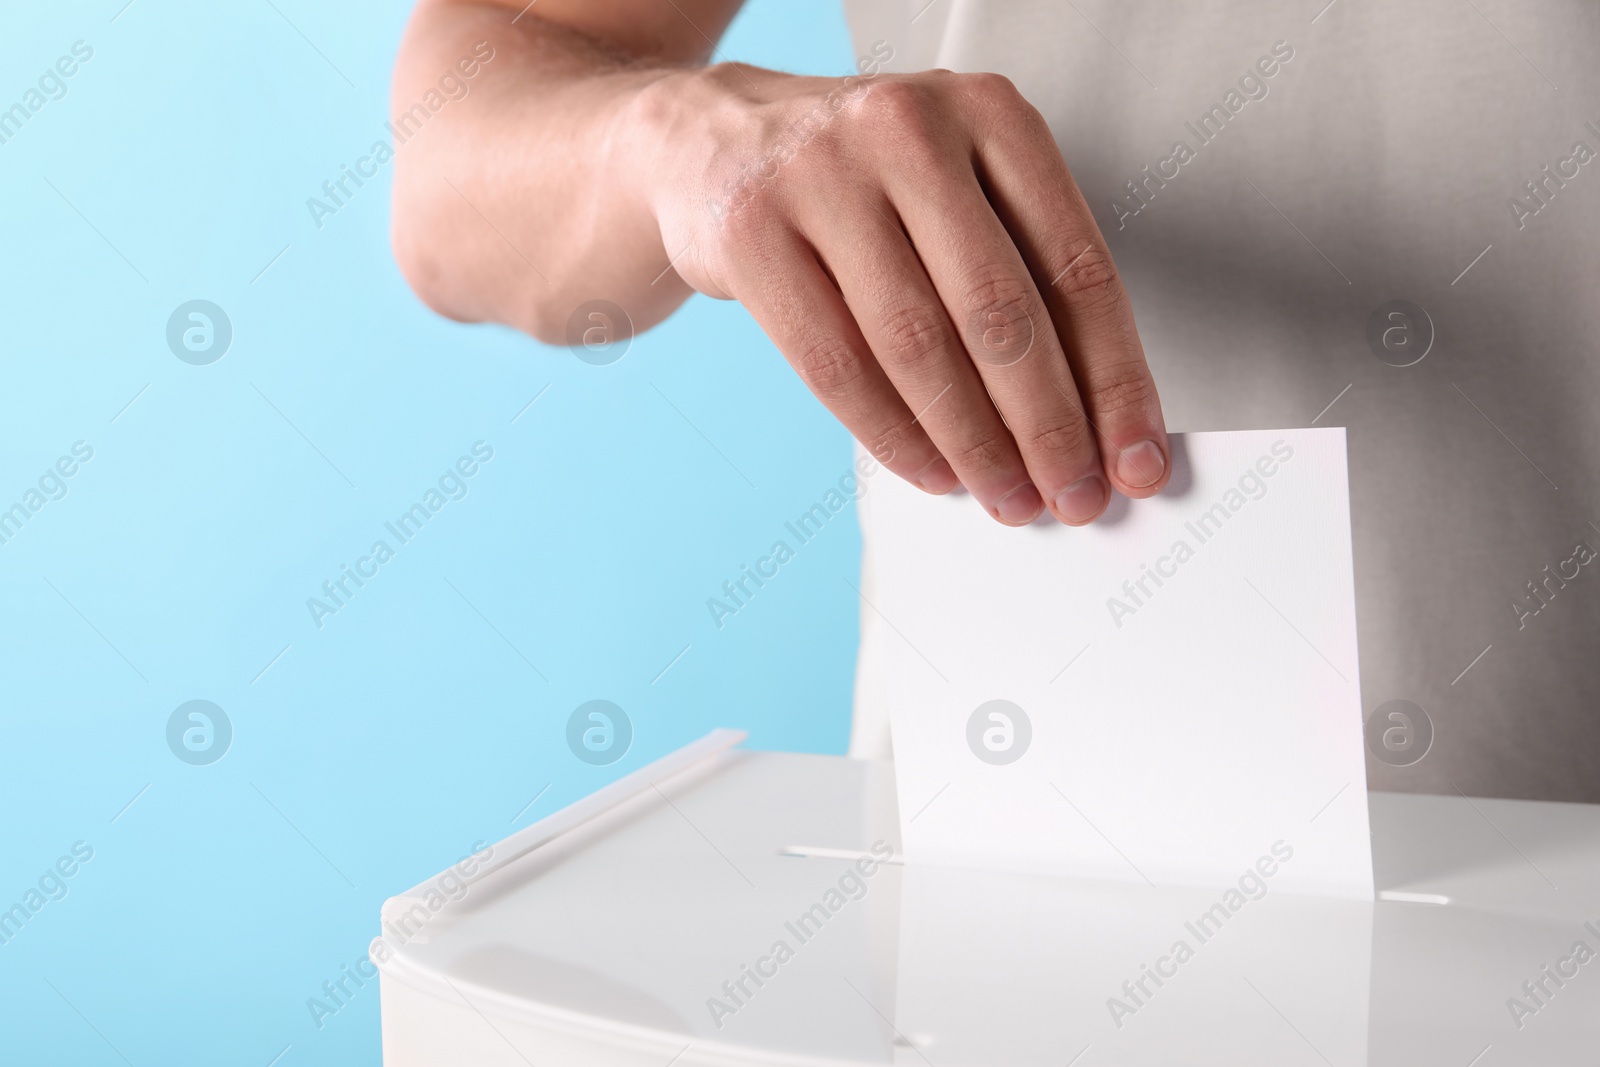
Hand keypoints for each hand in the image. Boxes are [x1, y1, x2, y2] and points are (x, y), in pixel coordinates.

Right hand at [638, 63, 1169, 524]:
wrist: (713, 146)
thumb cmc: (864, 182)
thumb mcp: (958, 187)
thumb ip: (1024, 272)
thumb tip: (1096, 413)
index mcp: (988, 114)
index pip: (1075, 264)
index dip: (1113, 378)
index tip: (1134, 456)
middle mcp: (906, 130)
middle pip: (999, 310)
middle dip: (1047, 425)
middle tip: (1071, 495)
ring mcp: (820, 177)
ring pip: (916, 346)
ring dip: (973, 443)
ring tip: (1005, 496)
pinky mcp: (752, 234)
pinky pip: (835, 366)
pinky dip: (894, 436)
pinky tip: (933, 471)